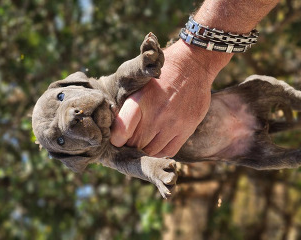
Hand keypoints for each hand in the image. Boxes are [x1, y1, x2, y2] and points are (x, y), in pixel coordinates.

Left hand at [110, 39, 231, 156]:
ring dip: (145, 149)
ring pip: (152, 151)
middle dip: (130, 145)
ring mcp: (173, 123)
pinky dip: (160, 152)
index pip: (121, 132)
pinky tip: (157, 144)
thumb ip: (128, 107)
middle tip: (131, 141)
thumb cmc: (161, 75)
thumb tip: (117, 131)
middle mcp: (156, 114)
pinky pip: (169, 151)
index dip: (116, 140)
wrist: (192, 64)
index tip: (117, 139)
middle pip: (136, 144)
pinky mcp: (187, 128)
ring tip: (144, 141)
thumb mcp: (140, 85)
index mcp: (140, 100)